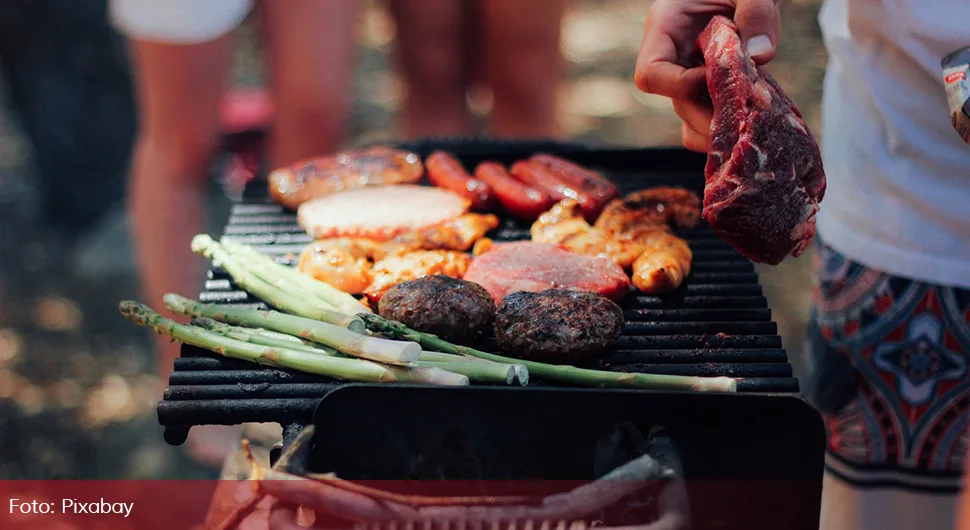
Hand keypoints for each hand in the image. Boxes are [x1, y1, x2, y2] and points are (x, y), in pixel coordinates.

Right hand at [634, 0, 781, 151]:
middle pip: (677, 103)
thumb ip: (757, 12)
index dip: (682, 86)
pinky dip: (729, 127)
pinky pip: (708, 120)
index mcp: (667, 26)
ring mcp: (692, 73)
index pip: (652, 74)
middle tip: (749, 120)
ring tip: (756, 123)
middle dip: (711, 116)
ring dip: (722, 127)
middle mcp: (675, 55)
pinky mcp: (712, 86)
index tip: (721, 78)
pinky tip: (758, 120)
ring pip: (692, 118)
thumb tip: (761, 55)